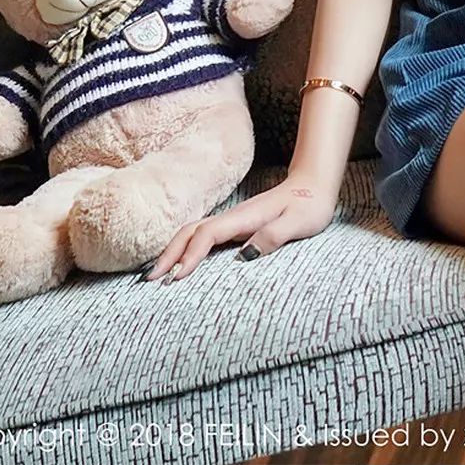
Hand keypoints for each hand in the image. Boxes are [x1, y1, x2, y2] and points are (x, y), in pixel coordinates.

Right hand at [142, 176, 338, 281]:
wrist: (315, 184)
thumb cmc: (310, 205)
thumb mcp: (299, 222)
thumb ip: (274, 236)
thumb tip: (245, 255)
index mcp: (245, 216)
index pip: (208, 235)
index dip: (190, 255)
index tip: (176, 278)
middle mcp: (233, 216)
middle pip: (191, 231)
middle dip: (169, 253)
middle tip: (149, 280)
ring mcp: (233, 220)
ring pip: (193, 232)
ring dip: (173, 250)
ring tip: (156, 274)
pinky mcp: (235, 225)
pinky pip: (203, 236)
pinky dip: (185, 248)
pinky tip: (181, 262)